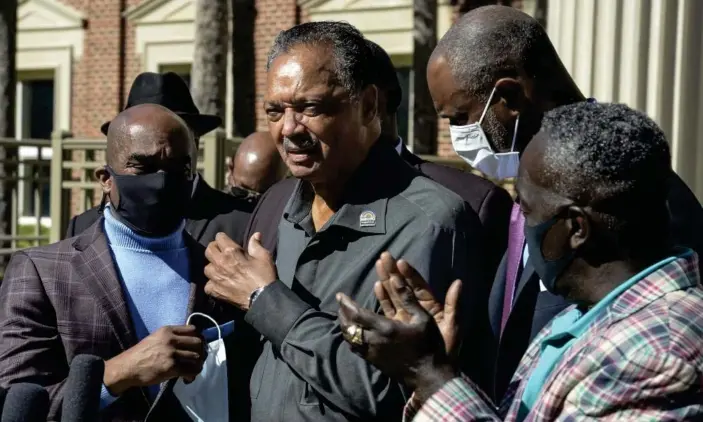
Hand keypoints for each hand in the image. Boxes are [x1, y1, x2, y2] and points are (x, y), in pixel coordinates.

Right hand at [103, 325, 204, 395]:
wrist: (126, 368)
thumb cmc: (140, 354)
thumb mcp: (156, 338)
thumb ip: (172, 338)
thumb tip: (191, 344)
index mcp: (168, 330)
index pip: (194, 330)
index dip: (199, 339)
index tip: (197, 347)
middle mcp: (171, 339)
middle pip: (198, 342)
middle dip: (201, 352)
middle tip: (196, 361)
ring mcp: (171, 352)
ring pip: (197, 356)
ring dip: (197, 365)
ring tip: (191, 371)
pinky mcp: (171, 367)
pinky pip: (191, 370)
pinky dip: (192, 375)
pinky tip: (187, 378)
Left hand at [204, 232, 276, 309]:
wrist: (262, 298)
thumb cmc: (264, 276)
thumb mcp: (264, 256)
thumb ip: (256, 245)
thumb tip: (255, 235)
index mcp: (231, 251)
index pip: (219, 237)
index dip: (223, 238)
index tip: (227, 241)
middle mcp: (220, 263)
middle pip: (209, 250)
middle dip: (215, 249)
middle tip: (222, 252)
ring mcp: (215, 278)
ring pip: (207, 268)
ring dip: (213, 267)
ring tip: (220, 269)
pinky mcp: (215, 291)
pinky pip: (208, 285)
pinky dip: (213, 284)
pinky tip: (219, 284)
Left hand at [336, 276, 457, 400]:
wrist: (427, 376)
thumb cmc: (428, 345)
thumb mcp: (423, 318)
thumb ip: (408, 298)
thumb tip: (395, 278)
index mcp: (385, 328)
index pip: (357, 314)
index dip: (346, 304)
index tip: (340, 295)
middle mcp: (374, 341)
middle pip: (349, 326)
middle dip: (342, 313)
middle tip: (340, 302)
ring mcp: (372, 353)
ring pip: (349, 338)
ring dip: (344, 325)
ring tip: (343, 315)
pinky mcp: (374, 362)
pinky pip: (355, 348)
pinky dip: (350, 338)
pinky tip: (352, 333)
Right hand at [374, 252, 461, 357]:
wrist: (435, 371)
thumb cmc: (447, 349)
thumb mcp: (453, 326)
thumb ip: (453, 304)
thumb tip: (459, 282)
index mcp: (431, 306)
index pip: (419, 286)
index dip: (410, 274)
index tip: (401, 262)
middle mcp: (417, 309)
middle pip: (404, 286)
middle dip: (394, 272)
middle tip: (384, 256)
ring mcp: (407, 317)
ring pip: (395, 295)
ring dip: (386, 281)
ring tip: (378, 266)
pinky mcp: (398, 326)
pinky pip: (389, 309)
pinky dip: (383, 298)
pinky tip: (377, 286)